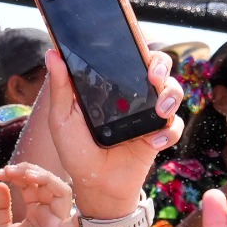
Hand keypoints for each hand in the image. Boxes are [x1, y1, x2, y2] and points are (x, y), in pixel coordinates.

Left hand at [0, 161, 79, 226]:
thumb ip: (1, 207)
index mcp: (36, 211)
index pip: (32, 184)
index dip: (16, 173)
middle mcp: (48, 214)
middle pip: (48, 182)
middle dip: (29, 171)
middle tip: (9, 170)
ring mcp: (56, 224)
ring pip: (62, 192)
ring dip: (45, 179)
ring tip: (25, 175)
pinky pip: (74, 225)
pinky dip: (76, 216)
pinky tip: (63, 203)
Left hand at [37, 44, 185, 217]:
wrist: (95, 186)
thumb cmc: (76, 150)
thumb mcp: (62, 118)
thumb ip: (60, 88)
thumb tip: (52, 53)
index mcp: (109, 85)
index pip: (127, 55)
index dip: (136, 43)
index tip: (135, 41)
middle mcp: (132, 95)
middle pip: (158, 67)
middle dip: (161, 65)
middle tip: (153, 75)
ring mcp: (147, 114)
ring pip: (172, 91)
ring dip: (170, 95)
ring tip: (160, 109)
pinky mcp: (158, 134)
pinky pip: (173, 126)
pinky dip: (167, 132)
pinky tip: (152, 142)